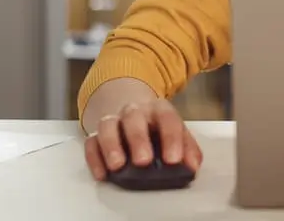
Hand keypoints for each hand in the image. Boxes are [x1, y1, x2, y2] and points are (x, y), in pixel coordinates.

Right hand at [83, 99, 202, 180]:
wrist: (131, 110)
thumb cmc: (157, 128)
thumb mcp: (176, 133)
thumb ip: (188, 149)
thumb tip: (192, 166)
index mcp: (158, 109)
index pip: (167, 118)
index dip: (171, 139)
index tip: (173, 160)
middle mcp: (134, 112)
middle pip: (134, 119)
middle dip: (138, 140)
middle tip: (144, 161)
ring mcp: (113, 121)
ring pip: (108, 126)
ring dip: (112, 146)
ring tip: (118, 166)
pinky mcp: (95, 135)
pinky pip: (91, 143)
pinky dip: (95, 159)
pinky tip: (102, 174)